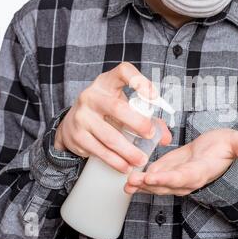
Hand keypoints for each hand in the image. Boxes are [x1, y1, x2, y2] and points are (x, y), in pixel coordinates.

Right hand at [54, 62, 171, 173]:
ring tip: (142, 160)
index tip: (154, 96)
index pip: (123, 71)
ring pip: (109, 135)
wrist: (71, 124)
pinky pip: (99, 150)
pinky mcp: (77, 136)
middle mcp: (92, 96)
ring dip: (128, 151)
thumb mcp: (123, 107)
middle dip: (138, 123)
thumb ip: (147, 119)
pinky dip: (115, 161)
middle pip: (117, 108)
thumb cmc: (106, 113)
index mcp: (107, 83)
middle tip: (151, 135)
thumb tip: (166, 138)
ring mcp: (82, 116)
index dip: (140, 81)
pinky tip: (125, 167)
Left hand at [124, 129, 237, 195]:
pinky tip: (128, 180)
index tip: (154, 177)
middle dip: (149, 184)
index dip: (170, 178)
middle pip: (167, 185)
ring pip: (158, 185)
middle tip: (133, 181)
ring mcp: (177, 177)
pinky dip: (141, 181)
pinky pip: (154, 179)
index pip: (186, 177)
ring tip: (127, 184)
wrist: (218, 151)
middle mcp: (189, 179)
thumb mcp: (236, 142)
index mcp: (203, 171)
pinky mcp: (168, 172)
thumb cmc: (226, 145)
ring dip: (142, 185)